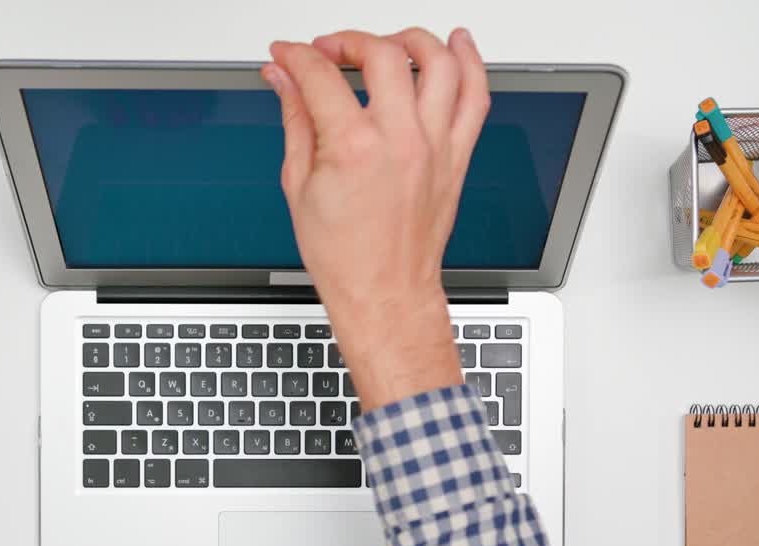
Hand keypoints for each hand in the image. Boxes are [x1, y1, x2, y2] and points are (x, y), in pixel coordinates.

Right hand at [262, 28, 489, 409]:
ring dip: (411, 39)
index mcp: (353, 148)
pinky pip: (476, 97)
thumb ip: (295, 120)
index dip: (297, 56)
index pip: (321, 75)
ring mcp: (435, 146)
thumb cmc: (345, 257)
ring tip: (388, 41)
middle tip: (329, 51)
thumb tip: (283, 80)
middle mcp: (401, 140)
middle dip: (347, 40)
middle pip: (382, 54)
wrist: (385, 294)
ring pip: (439, 63)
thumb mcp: (299, 186)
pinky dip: (472, 63)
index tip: (288, 55)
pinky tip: (459, 44)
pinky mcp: (457, 157)